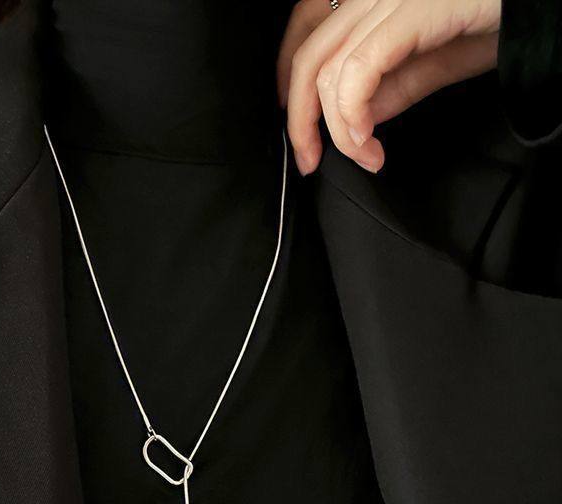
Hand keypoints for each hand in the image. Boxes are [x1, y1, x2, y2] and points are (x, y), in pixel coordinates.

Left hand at [277, 0, 500, 174]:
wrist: (548, 8)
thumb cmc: (502, 19)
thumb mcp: (436, 61)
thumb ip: (392, 86)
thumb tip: (352, 120)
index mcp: (375, 0)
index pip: (306, 33)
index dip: (292, 87)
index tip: (302, 135)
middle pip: (310, 56)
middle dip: (300, 121)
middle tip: (312, 162)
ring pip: (330, 69)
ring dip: (336, 130)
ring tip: (364, 157)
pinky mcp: (416, 8)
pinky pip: (361, 69)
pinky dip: (353, 116)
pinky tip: (366, 143)